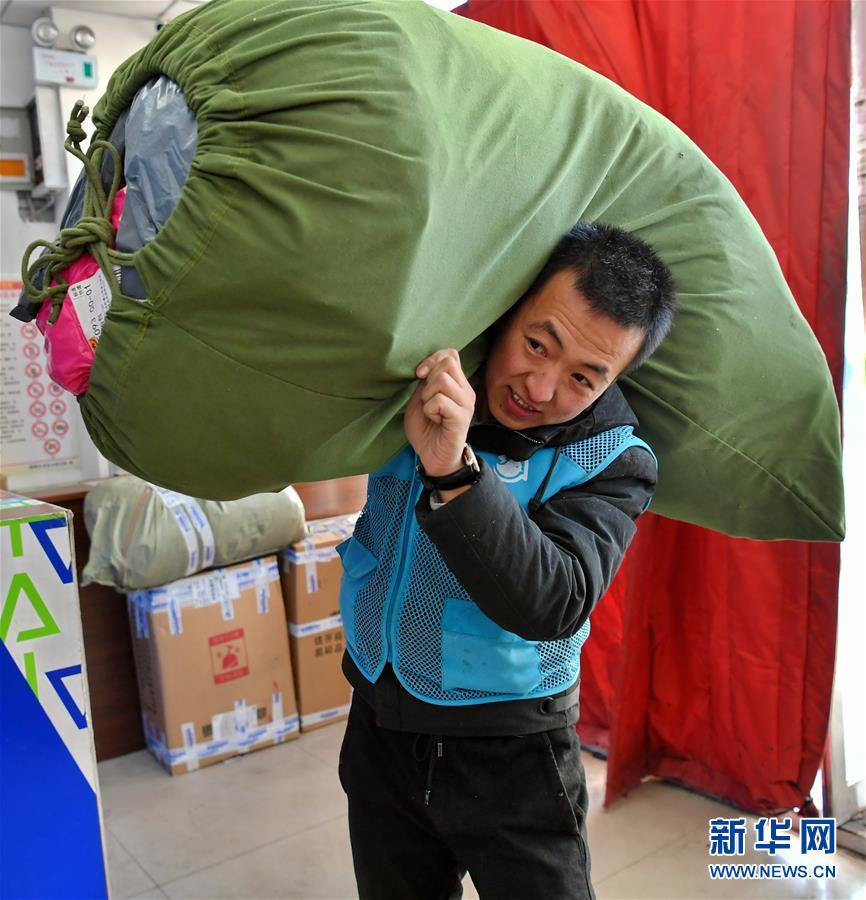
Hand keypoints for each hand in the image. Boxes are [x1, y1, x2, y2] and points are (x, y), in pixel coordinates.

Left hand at [405, 349, 475, 476]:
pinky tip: (435, 421)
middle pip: (447, 363)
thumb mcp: (420, 400)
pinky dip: (430, 410)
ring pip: (442, 381)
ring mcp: (466, 404)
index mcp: (457, 384)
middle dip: (429, 380)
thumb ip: (425, 382)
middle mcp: (465, 391)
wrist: (434, 458)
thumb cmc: (427, 430)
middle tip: (427, 400)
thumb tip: (426, 368)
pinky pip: (440, 401)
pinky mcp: (461, 418)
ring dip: (428, 396)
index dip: (432, 359)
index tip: (420, 375)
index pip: (451, 354)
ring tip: (432, 412)